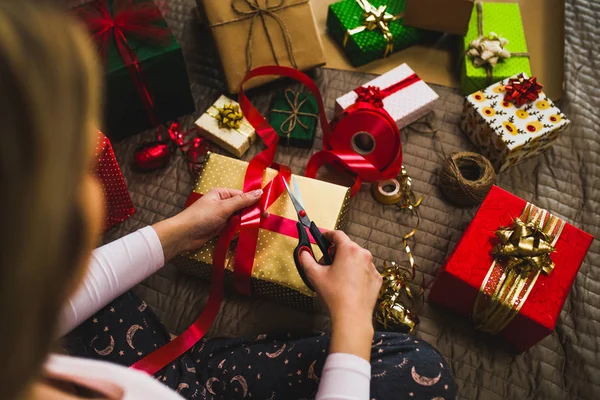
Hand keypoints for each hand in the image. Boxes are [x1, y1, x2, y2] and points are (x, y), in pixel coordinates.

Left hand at [153, 188, 262, 260]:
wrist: (184, 235)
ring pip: (238, 219)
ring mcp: (220, 216)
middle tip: (263, 220)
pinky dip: (237, 231)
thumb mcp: (224, 207)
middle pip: (242, 207)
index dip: (254, 202)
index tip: (265, 209)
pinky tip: (241, 234)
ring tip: (252, 227)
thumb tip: (259, 192)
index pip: (242, 195)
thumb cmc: (202, 216)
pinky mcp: (219, 228)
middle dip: (250, 214)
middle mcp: (221, 203)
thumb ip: (242, 201)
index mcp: (221, 194)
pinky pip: (232, 228)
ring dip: (244, 223)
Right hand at [300, 231, 381, 360]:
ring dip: (347, 263)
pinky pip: (364, 271)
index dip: (328, 234)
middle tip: (326, 264)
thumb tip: (303, 253)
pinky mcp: (376, 279)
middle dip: (336, 252)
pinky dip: (357, 274)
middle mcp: (363, 255)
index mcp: (349, 250)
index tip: (323, 237)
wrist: (352, 316)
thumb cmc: (334, 295)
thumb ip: (306, 259)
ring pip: (357, 259)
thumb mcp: (314, 275)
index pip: (337, 234)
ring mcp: (372, 267)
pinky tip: (349, 286)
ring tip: (337, 278)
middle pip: (347, 247)